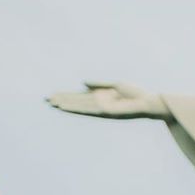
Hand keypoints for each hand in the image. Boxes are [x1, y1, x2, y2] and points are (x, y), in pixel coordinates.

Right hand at [45, 81, 169, 119]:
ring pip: (80, 106)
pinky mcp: (106, 112)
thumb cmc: (135, 93)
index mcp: (100, 96)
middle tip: (47, 99)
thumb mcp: (114, 85)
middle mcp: (99, 103)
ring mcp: (102, 108)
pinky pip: (88, 109)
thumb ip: (99, 84)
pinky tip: (67, 107)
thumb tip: (82, 82)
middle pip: (77, 101)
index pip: (80, 96)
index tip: (54, 95)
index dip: (67, 95)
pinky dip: (77, 108)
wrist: (147, 101)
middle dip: (63, 100)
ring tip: (53, 103)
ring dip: (66, 104)